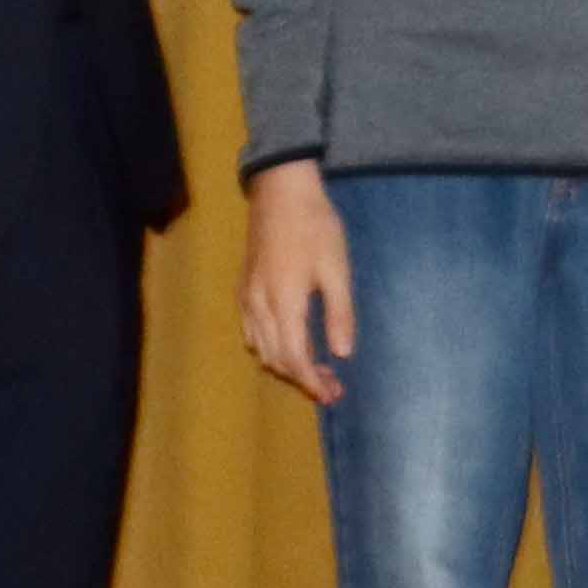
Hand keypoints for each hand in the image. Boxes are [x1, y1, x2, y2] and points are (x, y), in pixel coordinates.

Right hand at [238, 161, 352, 403]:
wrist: (281, 192)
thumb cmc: (316, 227)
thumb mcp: (337, 270)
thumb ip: (339, 313)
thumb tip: (342, 354)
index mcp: (283, 303)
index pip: (294, 357)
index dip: (311, 381)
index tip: (332, 395)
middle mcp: (258, 306)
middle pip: (274, 358)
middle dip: (302, 378)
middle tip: (333, 387)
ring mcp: (246, 297)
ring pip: (260, 348)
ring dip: (286, 365)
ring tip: (318, 370)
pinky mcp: (244, 289)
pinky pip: (252, 331)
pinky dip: (271, 347)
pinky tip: (293, 344)